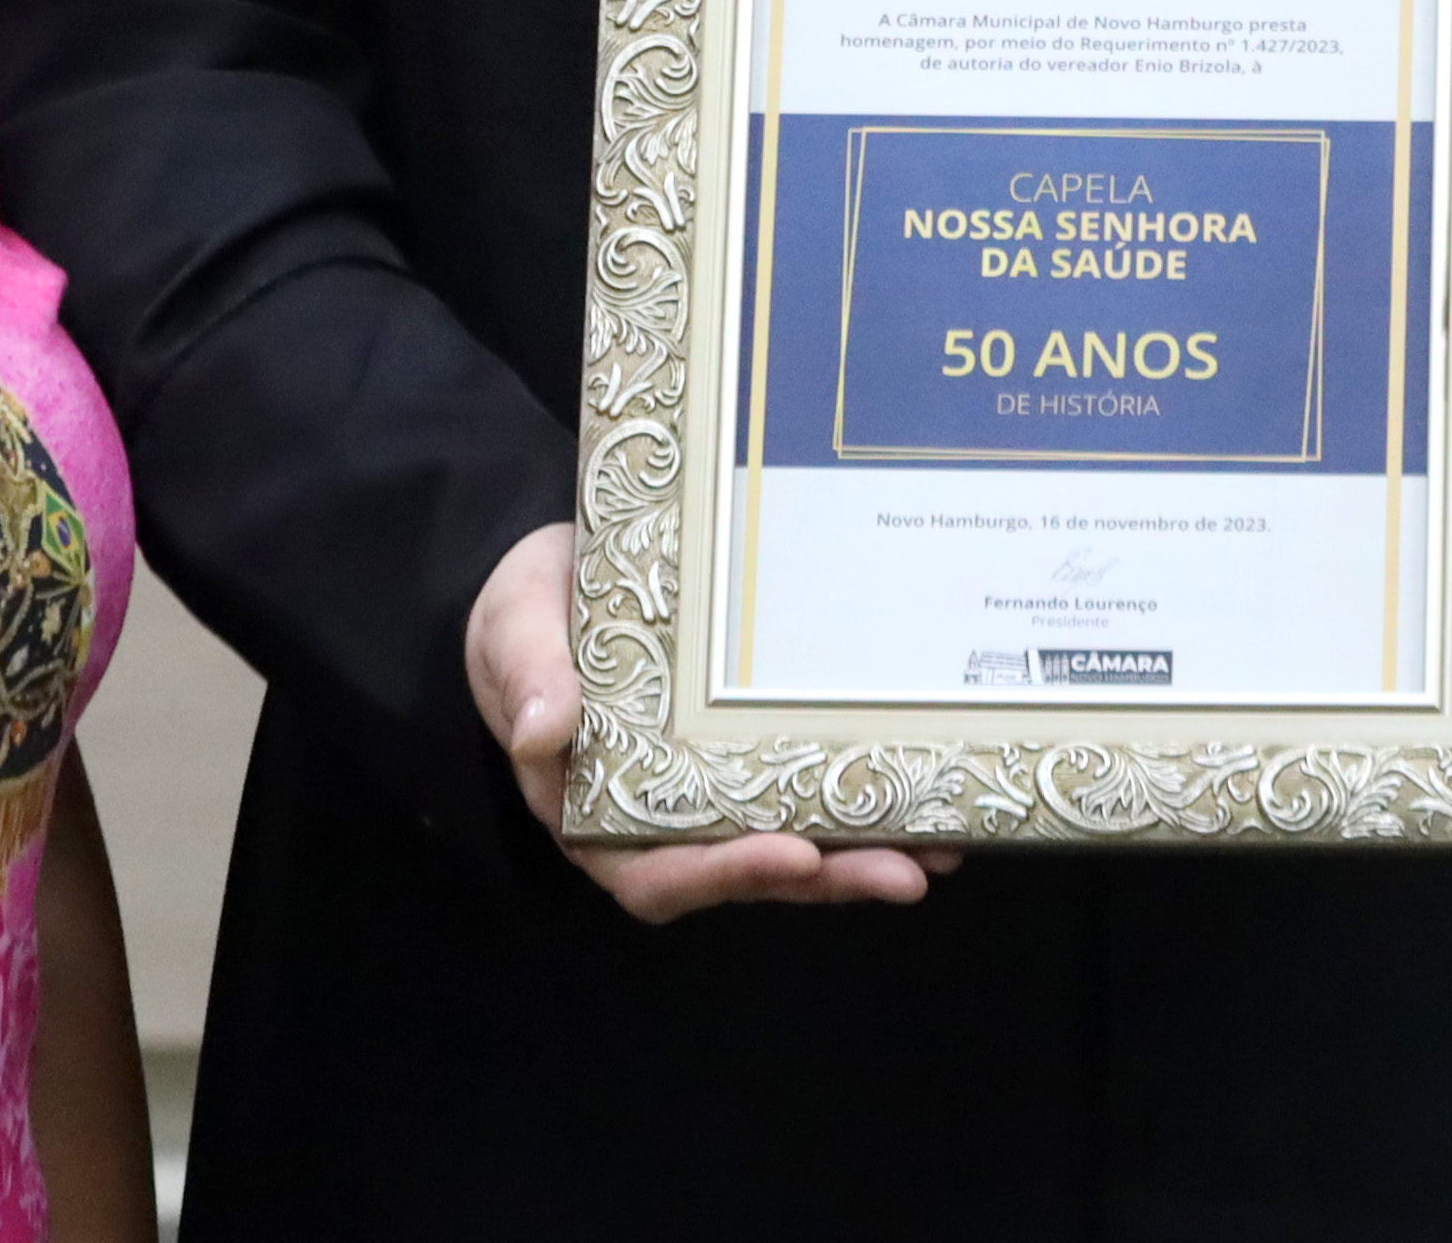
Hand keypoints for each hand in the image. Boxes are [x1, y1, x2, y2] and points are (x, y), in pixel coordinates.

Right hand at [466, 523, 952, 921]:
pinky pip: (812, 785)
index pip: (656, 872)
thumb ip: (527, 677)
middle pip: (748, 870)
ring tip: (940, 848)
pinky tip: (932, 791)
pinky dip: (869, 798)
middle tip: (904, 869)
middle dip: (828, 877)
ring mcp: (715, 789)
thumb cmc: (526, 615)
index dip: (724, 875)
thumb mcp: (511, 632)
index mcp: (594, 810)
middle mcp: (663, 817)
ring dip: (865, 852)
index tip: (790, 855)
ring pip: (794, 840)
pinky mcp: (753, 750)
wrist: (558, 574)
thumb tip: (543, 732)